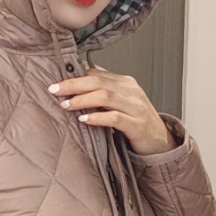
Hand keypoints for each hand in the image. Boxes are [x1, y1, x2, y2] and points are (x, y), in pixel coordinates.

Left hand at [48, 67, 175, 155]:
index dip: (75, 77)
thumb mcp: (119, 103)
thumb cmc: (136, 122)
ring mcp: (136, 108)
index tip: (57, 82)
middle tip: (55, 89)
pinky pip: (115, 118)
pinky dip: (98, 117)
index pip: (97, 74)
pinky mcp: (137, 125)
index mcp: (126, 83)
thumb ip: (101, 94)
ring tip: (66, 105)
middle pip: (99, 82)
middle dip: (74, 84)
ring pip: (106, 97)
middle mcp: (131, 92)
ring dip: (83, 100)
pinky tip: (85, 119)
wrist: (160, 142)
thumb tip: (73, 87)